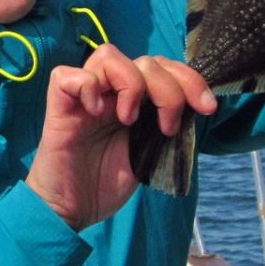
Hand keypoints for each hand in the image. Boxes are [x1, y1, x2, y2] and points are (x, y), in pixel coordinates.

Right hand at [26, 44, 215, 231]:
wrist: (70, 210)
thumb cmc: (104, 184)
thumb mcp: (149, 154)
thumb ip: (166, 126)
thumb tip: (196, 109)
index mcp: (134, 100)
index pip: (164, 68)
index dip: (189, 79)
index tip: (206, 107)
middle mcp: (110, 92)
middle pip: (145, 60)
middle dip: (169, 89)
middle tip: (167, 127)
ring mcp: (84, 97)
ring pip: (109, 55)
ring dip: (131, 84)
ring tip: (129, 120)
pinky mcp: (58, 106)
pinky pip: (66, 75)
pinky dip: (87, 86)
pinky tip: (96, 112)